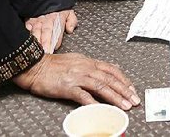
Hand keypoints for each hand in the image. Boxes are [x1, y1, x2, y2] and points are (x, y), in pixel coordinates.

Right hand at [13, 53, 140, 109]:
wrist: (35, 66)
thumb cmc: (54, 65)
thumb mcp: (76, 60)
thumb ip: (90, 66)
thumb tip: (104, 70)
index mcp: (88, 62)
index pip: (112, 69)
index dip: (124, 80)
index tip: (132, 89)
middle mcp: (86, 67)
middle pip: (110, 79)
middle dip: (125, 91)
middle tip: (134, 100)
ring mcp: (77, 77)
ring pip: (101, 87)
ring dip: (115, 97)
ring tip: (124, 105)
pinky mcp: (68, 87)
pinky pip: (83, 96)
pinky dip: (93, 103)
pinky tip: (101, 109)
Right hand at [25, 10, 77, 52]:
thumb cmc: (58, 10)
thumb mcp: (69, 12)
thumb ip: (72, 21)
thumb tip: (70, 29)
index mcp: (57, 18)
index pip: (58, 29)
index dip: (57, 39)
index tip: (56, 46)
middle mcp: (47, 19)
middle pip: (46, 30)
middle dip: (46, 41)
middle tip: (46, 50)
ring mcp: (38, 20)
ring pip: (36, 29)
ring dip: (37, 39)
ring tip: (37, 48)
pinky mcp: (30, 20)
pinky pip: (27, 26)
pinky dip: (27, 32)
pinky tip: (28, 38)